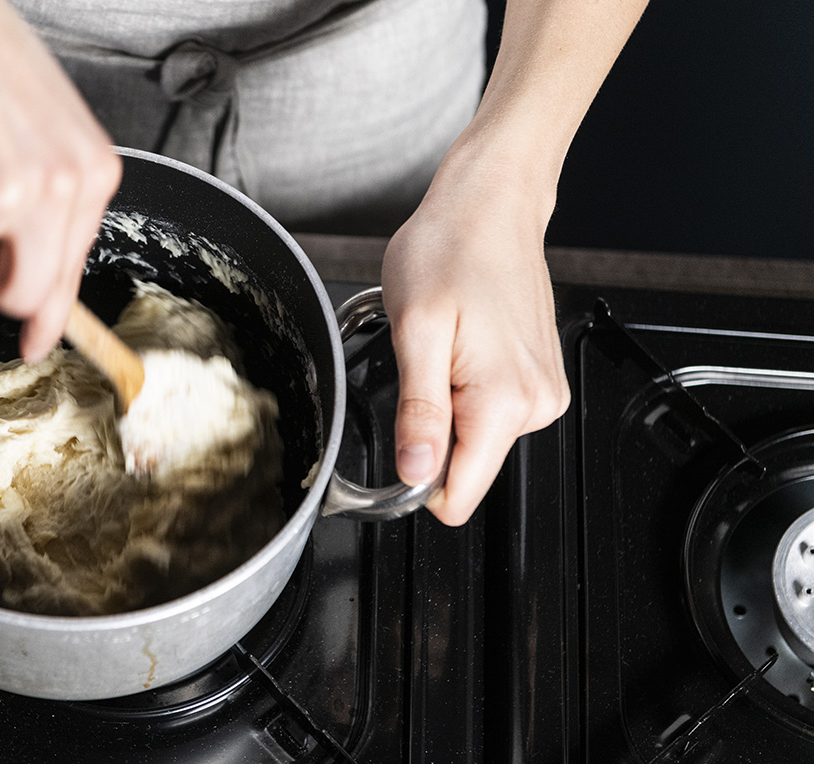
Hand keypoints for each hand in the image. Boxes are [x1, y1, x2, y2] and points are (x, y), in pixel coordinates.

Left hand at [380, 147, 569, 525]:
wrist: (490, 205)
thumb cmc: (450, 248)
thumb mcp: (414, 330)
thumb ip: (419, 411)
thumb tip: (415, 474)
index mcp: (504, 401)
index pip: (459, 495)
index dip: (416, 479)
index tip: (399, 435)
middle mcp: (536, 405)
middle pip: (465, 466)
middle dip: (429, 429)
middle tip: (421, 364)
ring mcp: (541, 393)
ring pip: (474, 438)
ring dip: (444, 402)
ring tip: (443, 345)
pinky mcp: (537, 381)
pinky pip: (487, 412)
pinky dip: (463, 387)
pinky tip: (462, 343)